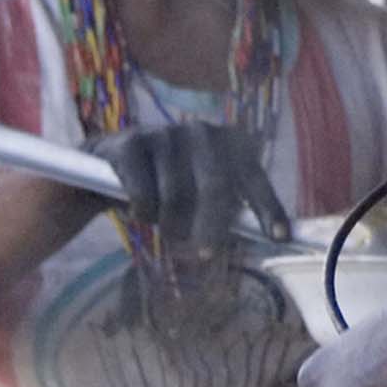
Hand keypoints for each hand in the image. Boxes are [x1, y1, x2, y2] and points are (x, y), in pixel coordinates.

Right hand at [97, 120, 293, 265]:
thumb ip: (227, 208)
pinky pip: (143, 191)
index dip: (268, 207)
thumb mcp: (199, 190)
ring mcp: (165, 133)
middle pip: (215, 186)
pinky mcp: (132, 143)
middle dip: (212, 226)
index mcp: (228, 141)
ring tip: (166, 230)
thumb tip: (257, 238)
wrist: (107, 163)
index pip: (254, 176)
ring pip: (176, 193)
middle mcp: (201, 132)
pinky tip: (139, 213)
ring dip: (170, 222)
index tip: (279, 237)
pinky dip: (143, 212)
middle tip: (207, 255)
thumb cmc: (166, 182)